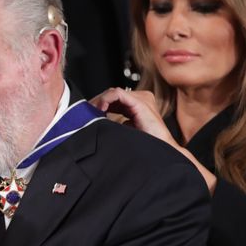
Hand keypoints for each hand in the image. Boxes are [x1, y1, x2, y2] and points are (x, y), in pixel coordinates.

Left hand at [90, 88, 218, 193]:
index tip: (88, 114)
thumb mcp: (125, 131)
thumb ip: (115, 123)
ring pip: (113, 92)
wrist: (160, 153)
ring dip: (99, 101)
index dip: (100, 104)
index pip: (115, 98)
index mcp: (139, 105)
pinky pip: (117, 93)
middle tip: (85, 112)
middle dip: (97, 102)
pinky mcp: (140, 102)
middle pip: (112, 94)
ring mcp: (142, 98)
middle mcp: (142, 98)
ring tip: (91, 112)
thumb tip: (96, 120)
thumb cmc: (145, 146)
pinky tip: (100, 109)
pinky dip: (105, 99)